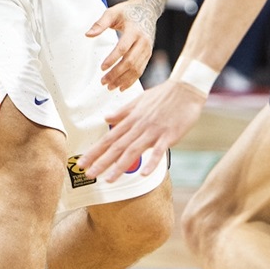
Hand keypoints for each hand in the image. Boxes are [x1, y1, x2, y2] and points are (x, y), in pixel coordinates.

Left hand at [81, 77, 204, 182]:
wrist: (186, 88)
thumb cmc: (164, 94)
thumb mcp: (140, 100)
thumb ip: (123, 112)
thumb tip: (106, 118)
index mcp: (132, 119)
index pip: (109, 137)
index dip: (95, 151)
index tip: (83, 162)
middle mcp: (139, 126)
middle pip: (117, 146)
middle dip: (102, 161)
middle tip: (89, 174)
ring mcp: (154, 131)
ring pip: (134, 150)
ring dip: (120, 166)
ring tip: (109, 180)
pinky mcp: (169, 135)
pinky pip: (159, 151)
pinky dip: (151, 162)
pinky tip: (144, 174)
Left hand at [86, 0, 156, 91]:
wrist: (147, 9)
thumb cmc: (127, 11)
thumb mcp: (113, 12)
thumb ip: (100, 23)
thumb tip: (87, 35)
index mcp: (134, 30)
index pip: (123, 48)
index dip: (112, 59)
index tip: (102, 68)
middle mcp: (143, 41)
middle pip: (130, 62)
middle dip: (116, 74)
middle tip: (103, 82)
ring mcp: (147, 49)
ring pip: (136, 69)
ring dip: (123, 80)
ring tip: (110, 87)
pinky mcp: (148, 54)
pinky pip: (141, 70)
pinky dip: (132, 80)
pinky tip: (121, 87)